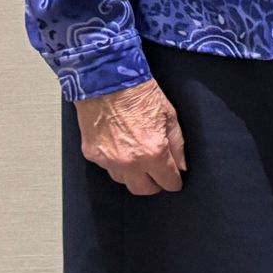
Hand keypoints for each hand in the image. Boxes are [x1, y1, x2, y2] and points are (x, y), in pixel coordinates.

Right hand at [75, 78, 185, 195]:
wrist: (108, 82)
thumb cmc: (139, 95)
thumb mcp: (170, 116)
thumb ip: (177, 145)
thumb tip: (181, 165)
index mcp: (153, 152)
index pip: (167, 181)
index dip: (174, 182)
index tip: (175, 180)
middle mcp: (129, 162)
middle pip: (143, 190)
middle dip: (154, 184)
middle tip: (159, 174)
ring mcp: (107, 160)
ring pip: (123, 181)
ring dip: (134, 175)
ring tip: (139, 158)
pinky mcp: (92, 155)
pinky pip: (107, 168)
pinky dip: (116, 163)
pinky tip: (122, 149)